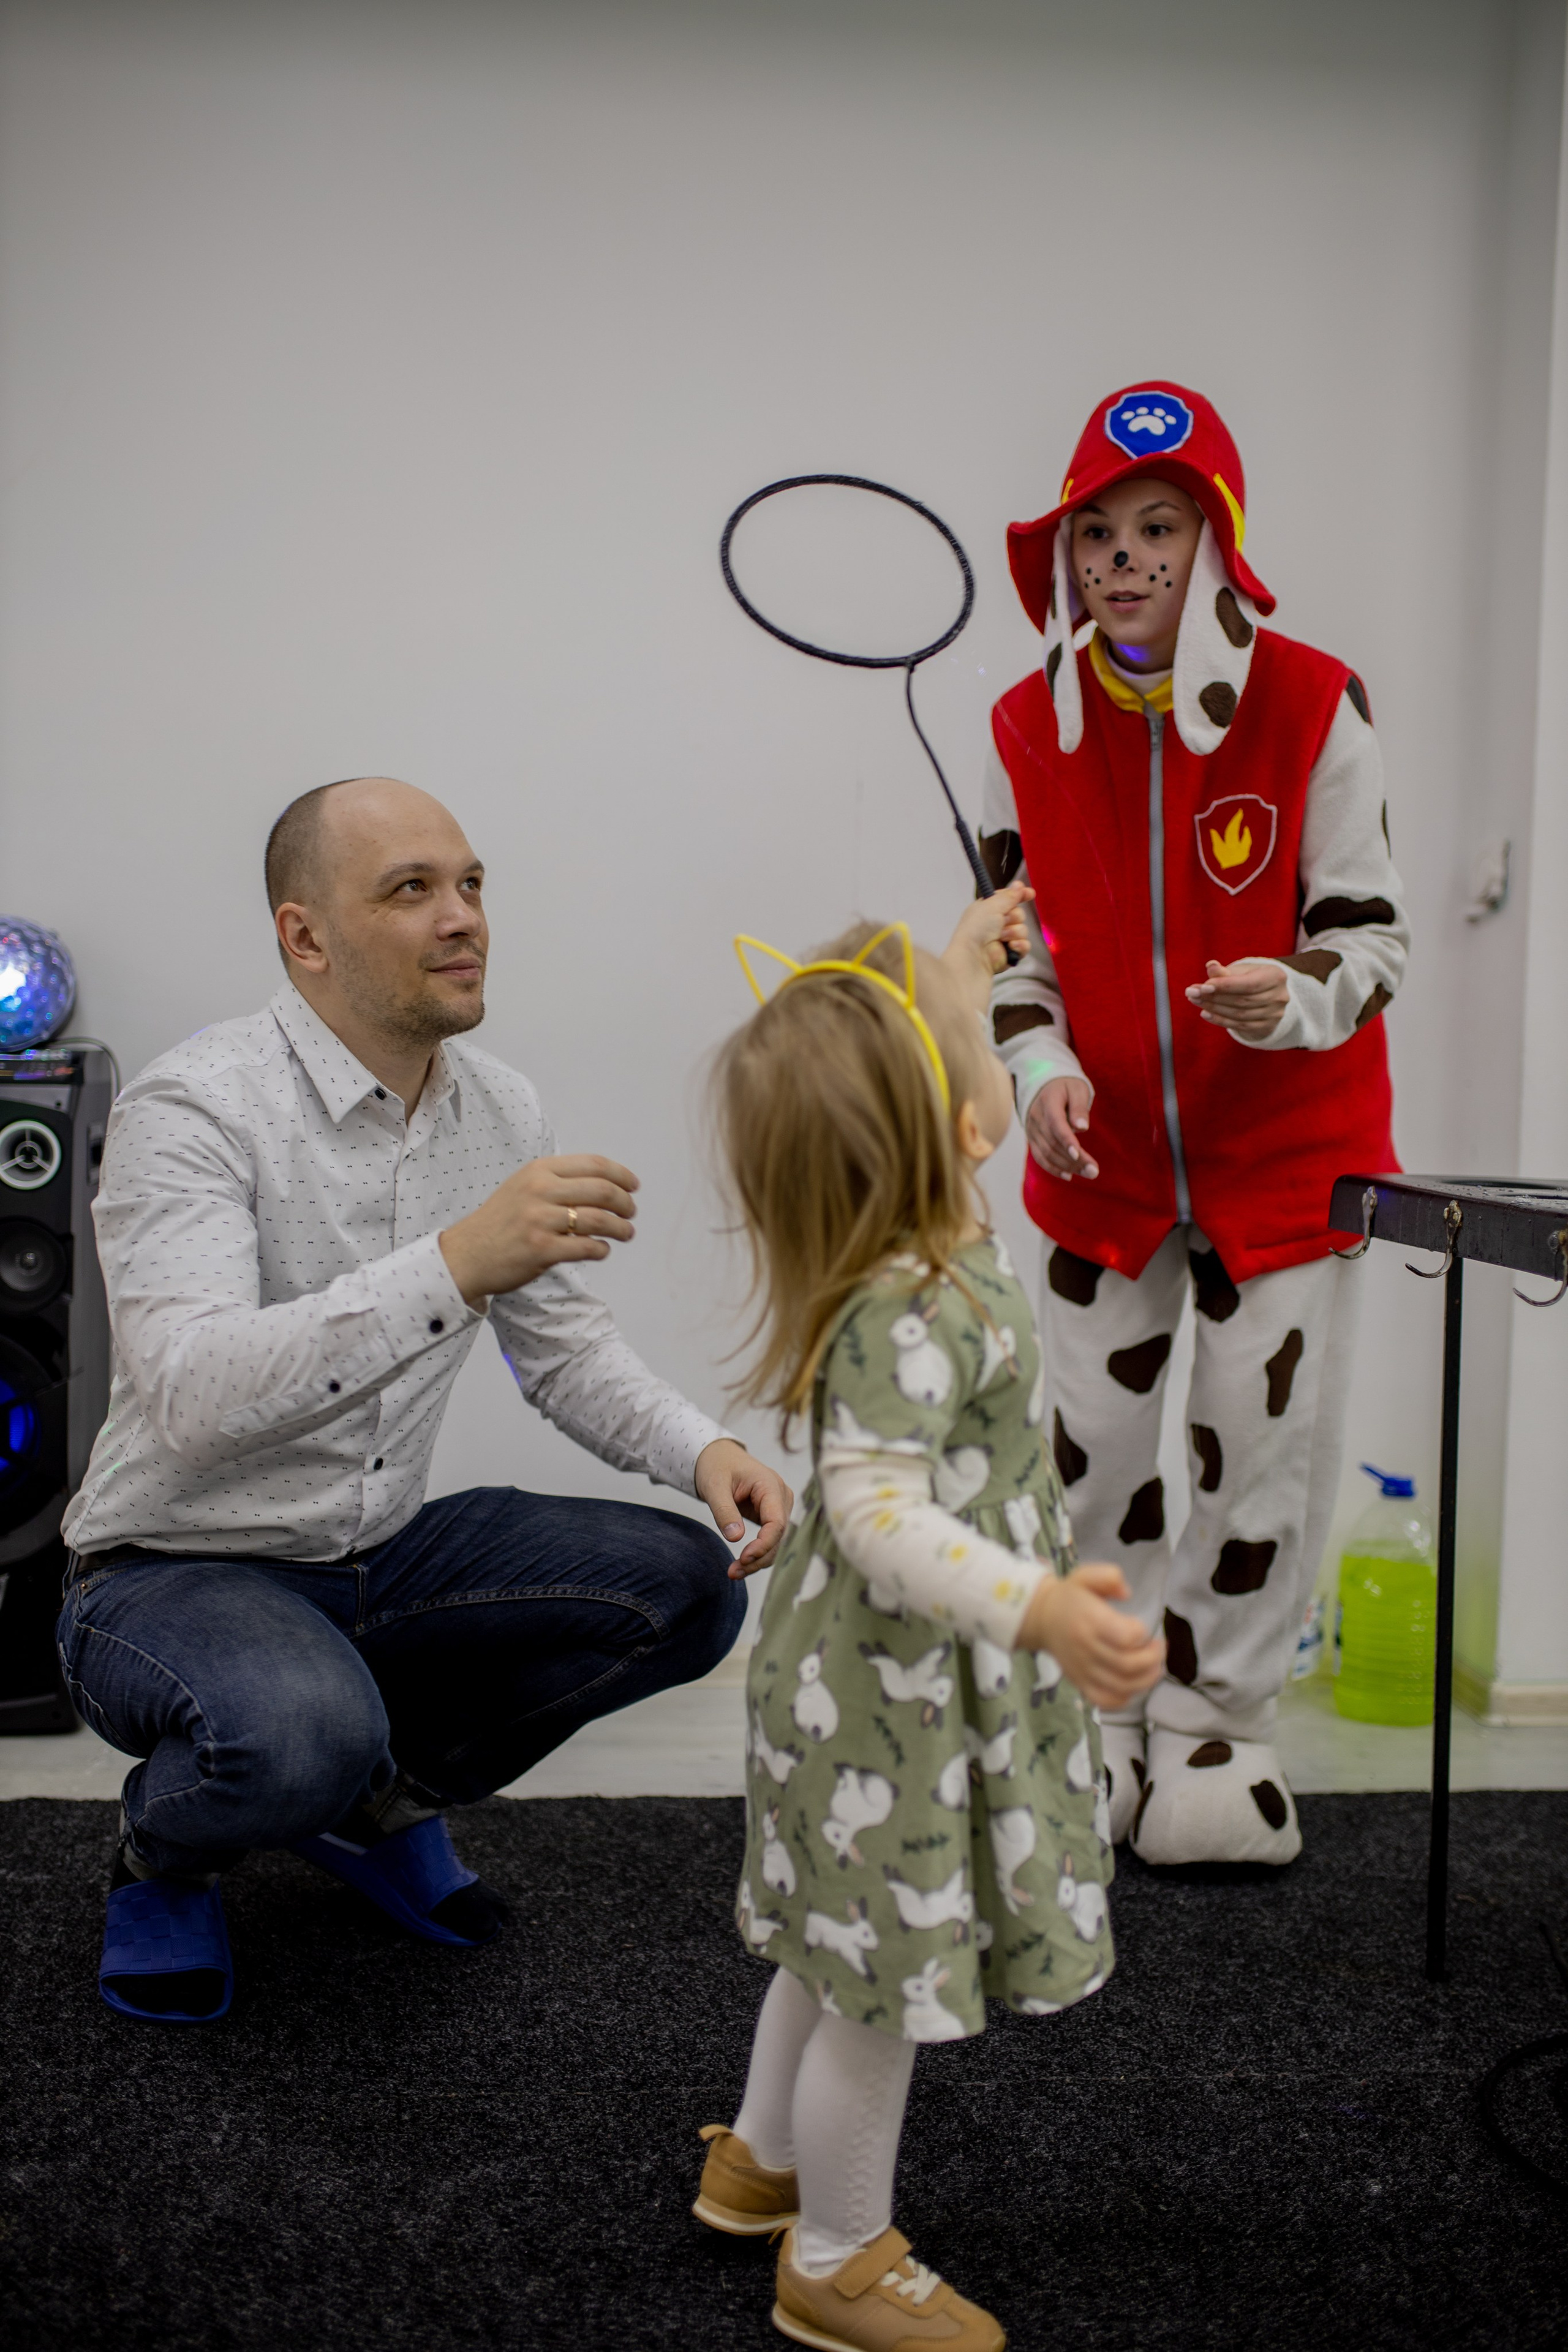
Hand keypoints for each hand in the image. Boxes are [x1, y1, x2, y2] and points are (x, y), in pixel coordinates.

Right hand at [439, 1153, 638, 1304]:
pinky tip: (602, 1250)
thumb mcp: (523, 1187)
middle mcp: (540, 1191)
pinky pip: (587, 1247)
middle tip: (631, 1213)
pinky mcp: (542, 1249)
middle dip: (625, 1202)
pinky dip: (601, 1249)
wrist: (467, 1254)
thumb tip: (605, 1184)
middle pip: (602, 1190)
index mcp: (539, 1171)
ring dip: (620, 1228)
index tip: (633, 1186)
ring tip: (626, 1233)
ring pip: (599, 1219)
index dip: (621, 1175)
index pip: (594, 1164)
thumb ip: (558, 1181)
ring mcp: (540, 1220)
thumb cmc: (500, 1222)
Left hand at [694, 1439, 793, 1574]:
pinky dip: (757, 1554)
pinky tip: (742, 1565)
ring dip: (758, 1560)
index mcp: (770, 1485)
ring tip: (734, 1572)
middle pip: (779, 1536)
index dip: (764, 1544)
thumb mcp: (714, 1486)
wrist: (718, 1457)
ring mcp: (779, 1507)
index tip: (744, 1558)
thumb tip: (735, 1538)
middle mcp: (781, 1497)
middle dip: (759, 1557)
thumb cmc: (717, 1466)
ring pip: (776, 1542)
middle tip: (734, 1572)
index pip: (777, 1522)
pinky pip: (770, 1539)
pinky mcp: (772, 1515)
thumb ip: (724, 1511)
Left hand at [943, 882, 1034, 1011]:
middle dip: (1014, 917)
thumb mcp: (991, 905)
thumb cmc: (976, 929)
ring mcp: (1003, 940)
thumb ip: (1009, 896)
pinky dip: (1020, 945)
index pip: (1008, 899)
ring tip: (1001, 937)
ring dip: (1014, 932)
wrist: (973, 956)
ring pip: (1023, 930)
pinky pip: (1025, 946)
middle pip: (1019, 913)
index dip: (1019, 895)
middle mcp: (995, 924)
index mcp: (987, 910)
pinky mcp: (1010, 954)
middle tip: (1002, 922)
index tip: (1029, 893)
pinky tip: (1011, 946)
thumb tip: (1019, 885)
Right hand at [1013, 1563, 1164, 1710]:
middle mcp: (1086, 1648)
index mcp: (1089, 1621)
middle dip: (1153, 1658)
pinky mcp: (1081, 1683)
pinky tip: (1133, 1683)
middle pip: (1128, 1665)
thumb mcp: (1086, 1575)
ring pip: (1122, 1686)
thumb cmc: (1070, 1596)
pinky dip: (1125, 1698)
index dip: (1141, 1633)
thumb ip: (1109, 1577)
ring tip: (1155, 1665)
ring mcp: (1083, 1670)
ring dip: (1147, 1679)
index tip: (1143, 1627)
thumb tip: (1127, 1594)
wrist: (1041, 1618)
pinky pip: (1106, 1700)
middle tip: (1159, 1647)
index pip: (1125, 1637)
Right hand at [1025, 1076, 1097, 1180]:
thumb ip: (1079, 1107)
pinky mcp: (1032, 1139)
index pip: (1055, 1124)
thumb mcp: (1077, 1089)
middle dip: (1074, 1159)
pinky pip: (1040, 1157)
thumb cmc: (1067, 1088)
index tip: (1079, 1154)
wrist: (1045, 1087)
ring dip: (1068, 1166)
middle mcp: (1036, 1117)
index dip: (1066, 1140)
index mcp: (1048, 1102)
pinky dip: (1053, 1168)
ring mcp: (1032, 1130)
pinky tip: (1069, 1175)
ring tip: (1089, 1173)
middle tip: (1094, 1171)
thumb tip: (1082, 1127)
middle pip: (1053, 1143)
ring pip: (1047, 1153)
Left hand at [1185, 958, 1288, 1040]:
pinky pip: (1240, 1025)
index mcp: (1275, 976)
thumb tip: (1210, 966)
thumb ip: (1225, 972)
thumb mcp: (1240, 971)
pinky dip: (1220, 1020)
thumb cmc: (1249, 977)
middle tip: (1192, 993)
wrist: (1266, 995)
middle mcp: (1279, 996)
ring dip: (1214, 1008)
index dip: (1225, 986)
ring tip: (1195, 1001)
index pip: (1248, 984)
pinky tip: (1205, 1013)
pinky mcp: (1267, 1027)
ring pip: (1240, 1014)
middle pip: (1242, 1000)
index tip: (1203, 986)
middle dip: (1214, 997)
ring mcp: (1275, 1014)